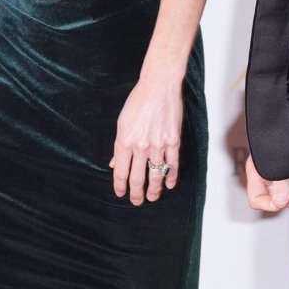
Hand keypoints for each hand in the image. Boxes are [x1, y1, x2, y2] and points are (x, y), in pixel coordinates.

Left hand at [110, 77, 181, 204]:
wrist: (159, 86)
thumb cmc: (138, 100)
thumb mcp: (122, 122)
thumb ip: (119, 145)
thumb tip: (115, 162)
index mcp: (125, 141)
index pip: (121, 171)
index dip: (120, 185)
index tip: (120, 193)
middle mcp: (140, 146)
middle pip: (137, 177)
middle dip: (136, 193)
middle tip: (136, 202)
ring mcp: (158, 145)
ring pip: (156, 174)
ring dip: (154, 189)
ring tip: (153, 197)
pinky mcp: (173, 141)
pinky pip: (172, 164)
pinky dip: (171, 176)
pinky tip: (170, 184)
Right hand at [244, 153, 288, 212]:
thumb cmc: (282, 133)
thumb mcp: (279, 163)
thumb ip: (280, 185)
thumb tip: (279, 203)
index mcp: (259, 174)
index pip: (257, 200)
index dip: (269, 204)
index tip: (283, 200)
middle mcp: (270, 176)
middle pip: (279, 199)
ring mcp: (284, 173)